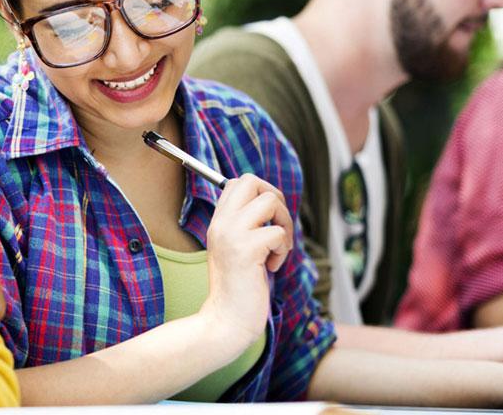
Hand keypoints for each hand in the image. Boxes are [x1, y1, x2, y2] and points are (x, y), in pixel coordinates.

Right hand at [199, 173, 292, 339]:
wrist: (225, 321)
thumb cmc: (237, 289)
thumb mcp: (236, 250)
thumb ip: (246, 227)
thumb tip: (273, 206)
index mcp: (218, 222)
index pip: (237, 183)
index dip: (261, 194)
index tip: (267, 220)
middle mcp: (221, 223)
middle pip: (251, 181)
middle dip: (275, 199)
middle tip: (276, 227)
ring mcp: (231, 235)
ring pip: (270, 201)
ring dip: (284, 224)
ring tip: (277, 248)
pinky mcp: (246, 250)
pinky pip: (278, 233)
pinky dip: (282, 250)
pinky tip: (272, 267)